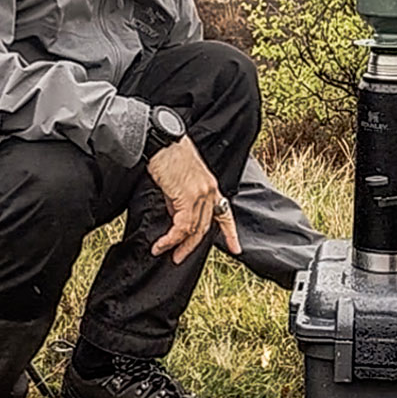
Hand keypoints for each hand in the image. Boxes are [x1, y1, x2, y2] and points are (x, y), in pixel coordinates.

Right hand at [146, 136, 241, 262]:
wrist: (162, 140)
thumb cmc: (168, 154)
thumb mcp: (179, 180)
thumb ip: (181, 200)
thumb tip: (176, 217)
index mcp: (211, 186)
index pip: (225, 213)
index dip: (230, 233)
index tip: (236, 248)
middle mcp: (210, 191)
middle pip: (205, 227)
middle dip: (191, 246)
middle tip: (179, 257)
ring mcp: (201, 194)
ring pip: (193, 229)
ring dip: (179, 245)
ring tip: (167, 253)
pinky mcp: (188, 196)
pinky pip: (182, 227)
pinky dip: (171, 239)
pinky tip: (161, 245)